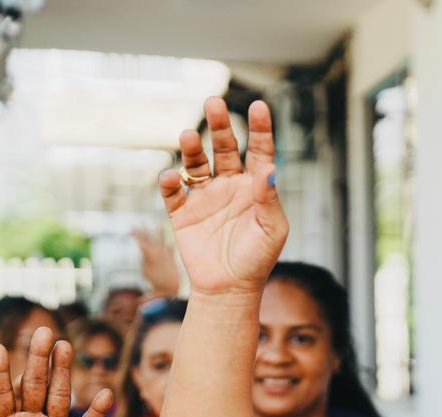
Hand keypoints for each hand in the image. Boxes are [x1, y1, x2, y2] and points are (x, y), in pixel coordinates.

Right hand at [132, 228, 180, 297]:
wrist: (169, 286)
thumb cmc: (154, 280)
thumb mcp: (144, 269)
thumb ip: (144, 258)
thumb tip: (144, 251)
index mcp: (149, 254)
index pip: (141, 241)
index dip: (135, 235)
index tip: (131, 229)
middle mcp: (158, 251)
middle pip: (150, 237)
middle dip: (144, 229)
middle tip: (140, 222)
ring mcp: (166, 253)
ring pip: (162, 239)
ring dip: (160, 230)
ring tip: (159, 223)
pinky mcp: (172, 257)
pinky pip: (171, 248)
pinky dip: (169, 244)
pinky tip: (169, 241)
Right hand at [159, 97, 287, 297]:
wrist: (229, 289)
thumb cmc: (257, 260)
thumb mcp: (272, 229)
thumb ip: (268, 198)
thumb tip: (268, 168)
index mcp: (254, 188)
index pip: (259, 152)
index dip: (260, 129)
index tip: (261, 106)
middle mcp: (229, 186)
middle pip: (224, 147)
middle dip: (220, 125)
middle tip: (214, 102)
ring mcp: (204, 197)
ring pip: (196, 163)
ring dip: (191, 147)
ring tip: (188, 135)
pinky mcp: (182, 212)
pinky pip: (173, 191)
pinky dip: (170, 181)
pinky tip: (172, 177)